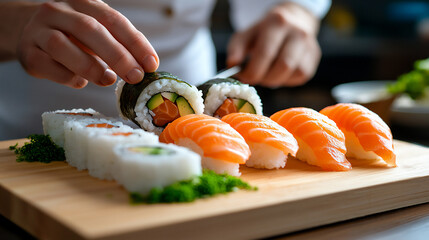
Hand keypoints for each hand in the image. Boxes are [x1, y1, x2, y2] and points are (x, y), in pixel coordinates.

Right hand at [17, 0, 158, 87]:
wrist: (32, 34)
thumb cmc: (75, 36)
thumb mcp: (98, 33)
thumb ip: (120, 45)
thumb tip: (146, 67)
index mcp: (83, 2)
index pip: (113, 19)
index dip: (135, 42)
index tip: (151, 64)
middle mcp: (58, 11)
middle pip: (89, 29)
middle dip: (117, 55)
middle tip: (135, 76)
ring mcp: (38, 30)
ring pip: (62, 46)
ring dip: (90, 66)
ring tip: (109, 80)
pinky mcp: (27, 52)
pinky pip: (47, 65)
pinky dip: (68, 76)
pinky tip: (81, 82)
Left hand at [227, 2, 320, 87]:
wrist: (291, 21)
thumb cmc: (264, 32)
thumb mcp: (246, 35)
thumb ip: (236, 49)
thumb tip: (232, 65)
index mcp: (278, 23)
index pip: (265, 54)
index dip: (252, 71)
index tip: (244, 77)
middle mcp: (298, 32)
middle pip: (282, 66)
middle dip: (265, 78)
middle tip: (256, 78)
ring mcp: (309, 45)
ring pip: (293, 73)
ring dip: (276, 80)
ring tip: (266, 74)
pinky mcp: (314, 57)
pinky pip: (300, 76)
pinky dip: (287, 79)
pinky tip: (279, 72)